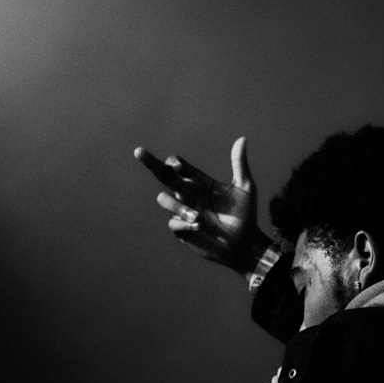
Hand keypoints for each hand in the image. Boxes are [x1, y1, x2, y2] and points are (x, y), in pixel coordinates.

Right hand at [134, 137, 263, 274]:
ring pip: (164, 200)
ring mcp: (182, 211)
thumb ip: (239, 164)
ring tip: (198, 217)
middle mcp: (187, 193)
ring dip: (178, 207)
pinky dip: (184, 224)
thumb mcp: (245, 187)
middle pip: (163, 175)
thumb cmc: (245, 215)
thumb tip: (242, 138)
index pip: (178, 165)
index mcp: (198, 181)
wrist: (244, 243)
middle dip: (151, 163)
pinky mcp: (182, 230)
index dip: (175, 163)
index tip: (178, 167)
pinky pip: (173, 223)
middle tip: (138, 151)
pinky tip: (199, 227)